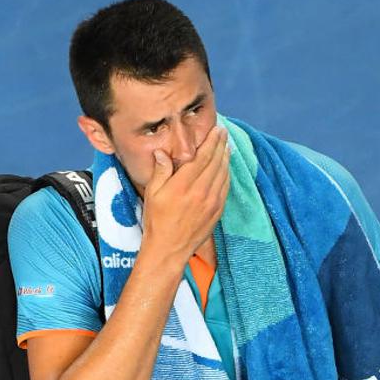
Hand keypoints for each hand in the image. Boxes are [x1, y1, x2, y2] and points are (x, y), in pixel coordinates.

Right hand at [140, 124, 230, 264]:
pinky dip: (227, 174)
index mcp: (184, 185)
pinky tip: (226, 168)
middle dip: (221, 145)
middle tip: (223, 133)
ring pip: (224, 174)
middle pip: (216, 162)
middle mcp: (201, 192)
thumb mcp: (152, 194)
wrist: (169, 250)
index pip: (203, 156)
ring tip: (226, 146)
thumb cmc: (157, 222)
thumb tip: (163, 153)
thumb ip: (160, 171)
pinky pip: (226, 187)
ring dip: (226, 158)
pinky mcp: (217, 212)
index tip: (216, 130)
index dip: (211, 141)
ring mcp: (212, 202)